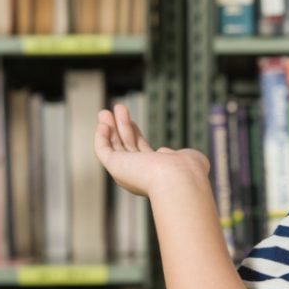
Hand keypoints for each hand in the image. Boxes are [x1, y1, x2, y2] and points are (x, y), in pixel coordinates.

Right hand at [94, 103, 209, 196]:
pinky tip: (102, 124)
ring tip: (104, 111)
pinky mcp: (115, 167)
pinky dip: (100, 138)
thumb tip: (162, 151)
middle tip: (116, 109)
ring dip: (109, 128)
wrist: (178, 179)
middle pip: (125, 147)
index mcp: (154, 174)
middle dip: (120, 128)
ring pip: (113, 147)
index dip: (135, 135)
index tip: (132, 121)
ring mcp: (126, 171)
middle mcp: (138, 174)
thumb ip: (177, 154)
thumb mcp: (189, 158)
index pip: (141, 152)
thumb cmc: (188, 171)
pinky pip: (103, 152)